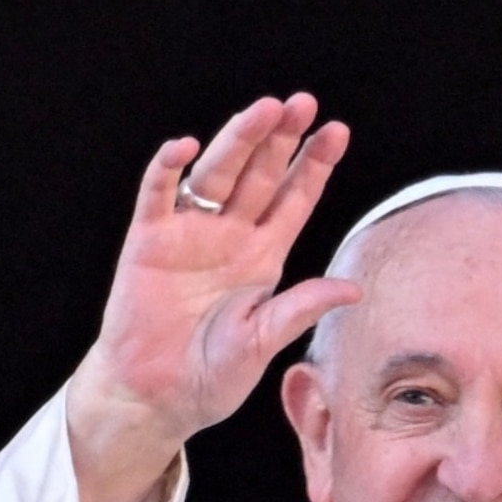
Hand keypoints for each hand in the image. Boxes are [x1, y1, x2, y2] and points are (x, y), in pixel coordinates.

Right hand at [67, 94, 355, 501]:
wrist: (156, 397)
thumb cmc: (211, 376)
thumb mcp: (263, 343)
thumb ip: (300, 310)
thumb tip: (352, 289)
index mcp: (263, 257)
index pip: (294, 199)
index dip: (314, 165)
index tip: (337, 131)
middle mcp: (229, 237)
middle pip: (259, 175)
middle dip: (281, 139)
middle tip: (302, 103)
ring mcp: (188, 234)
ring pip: (216, 174)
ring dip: (237, 140)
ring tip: (262, 110)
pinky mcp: (148, 241)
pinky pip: (158, 196)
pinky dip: (167, 170)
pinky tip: (184, 146)